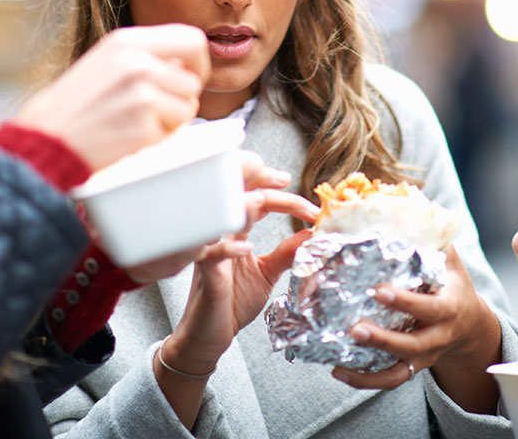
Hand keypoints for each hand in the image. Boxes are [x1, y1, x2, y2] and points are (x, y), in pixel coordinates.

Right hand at [11, 24, 208, 170]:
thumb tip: (186, 64)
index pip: (192, 39)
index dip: (199, 62)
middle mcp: (136, 63)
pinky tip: (128, 133)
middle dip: (182, 97)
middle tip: (159, 106)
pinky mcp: (142, 126)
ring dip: (170, 120)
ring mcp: (141, 95)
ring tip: (137, 119)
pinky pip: (171, 133)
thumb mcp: (108, 59)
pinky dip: (155, 138)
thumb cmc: (77, 101)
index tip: (190, 76)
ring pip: (187, 108)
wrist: (48, 135)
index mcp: (128, 41)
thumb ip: (146, 55)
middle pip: (193, 80)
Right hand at [159, 157, 319, 374]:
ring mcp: (210, 251)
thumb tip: (314, 234)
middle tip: (285, 181)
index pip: (258, 200)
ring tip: (262, 203)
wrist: (208, 336)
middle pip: (236, 195)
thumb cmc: (232, 303)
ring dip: (241, 206)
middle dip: (257, 181)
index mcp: (236, 232)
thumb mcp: (267, 273)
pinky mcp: (203, 273)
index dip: (283, 196)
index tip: (312, 207)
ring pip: (219, 216)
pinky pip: (210, 253)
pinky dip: (227, 247)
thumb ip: (287, 253)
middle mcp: (221, 235)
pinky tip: (246, 248)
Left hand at [330, 244, 502, 413]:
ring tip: (339, 360)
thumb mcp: (450, 262)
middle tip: (354, 328)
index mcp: (449, 308)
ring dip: (368, 370)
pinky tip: (338, 372)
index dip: (405, 301)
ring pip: (398, 370)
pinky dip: (364, 381)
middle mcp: (438, 336)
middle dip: (382, 339)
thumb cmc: (453, 285)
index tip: (379, 290)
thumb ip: (431, 239)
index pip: (429, 307)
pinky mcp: (412, 367)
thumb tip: (406, 206)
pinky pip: (389, 380)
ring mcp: (424, 356)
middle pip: (411, 345)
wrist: (471, 325)